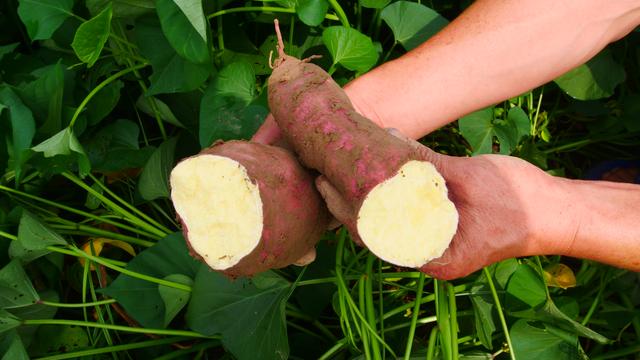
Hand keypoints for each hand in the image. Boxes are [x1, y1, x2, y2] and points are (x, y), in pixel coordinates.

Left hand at [316, 130, 573, 278]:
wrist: (553, 213)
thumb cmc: (519, 201)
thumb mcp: (469, 177)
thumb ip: (426, 165)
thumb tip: (387, 139)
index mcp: (434, 254)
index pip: (376, 234)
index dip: (346, 208)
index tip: (325, 182)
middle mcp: (427, 253)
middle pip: (374, 230)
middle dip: (346, 202)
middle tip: (319, 174)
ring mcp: (432, 243)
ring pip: (384, 222)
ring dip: (361, 197)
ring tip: (335, 171)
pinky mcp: (436, 229)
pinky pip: (400, 214)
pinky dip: (384, 194)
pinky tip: (369, 172)